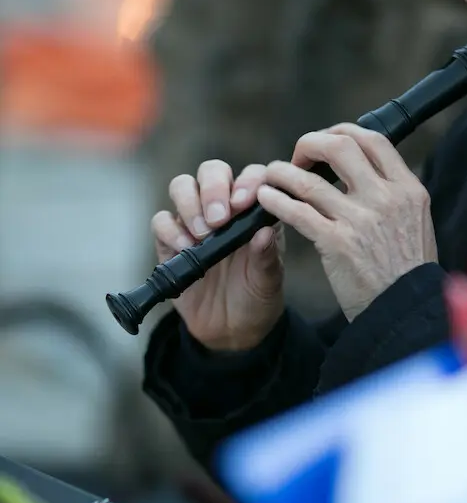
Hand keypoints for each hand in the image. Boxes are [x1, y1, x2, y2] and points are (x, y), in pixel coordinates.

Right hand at [151, 160, 284, 351]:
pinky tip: (185, 249)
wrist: (232, 331)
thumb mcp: (269, 282)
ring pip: (182, 186)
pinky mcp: (171, 241)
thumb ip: (267, 258)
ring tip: (202, 234)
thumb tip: (264, 233)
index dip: (247, 181)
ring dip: (190, 204)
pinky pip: (161, 221)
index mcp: (254, 210)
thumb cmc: (257, 298)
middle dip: (213, 188)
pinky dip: (170, 230)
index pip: (251, 175)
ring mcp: (195, 222)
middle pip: (211, 171)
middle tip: (218, 219)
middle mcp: (225, 208)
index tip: (244, 203)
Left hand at [257, 123, 437, 321]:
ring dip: (282, 172)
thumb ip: (394, 193)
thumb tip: (365, 169)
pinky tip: (266, 199)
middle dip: (310, 144)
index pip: (372, 139)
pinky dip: (276, 201)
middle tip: (298, 158)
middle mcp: (386, 197)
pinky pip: (297, 211)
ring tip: (270, 176)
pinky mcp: (337, 243)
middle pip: (340, 146)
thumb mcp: (415, 221)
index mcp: (408, 188)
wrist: (405, 310)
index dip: (342, 133)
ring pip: (308, 179)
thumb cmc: (407, 270)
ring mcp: (360, 219)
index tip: (325, 144)